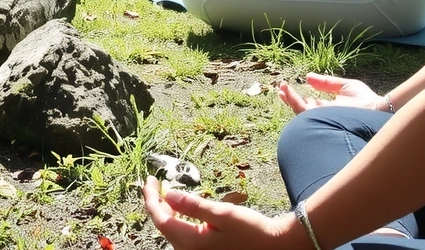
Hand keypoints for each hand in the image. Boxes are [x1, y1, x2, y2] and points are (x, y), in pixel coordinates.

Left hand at [143, 177, 294, 248]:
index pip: (160, 219)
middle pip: (164, 226)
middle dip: (156, 203)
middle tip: (153, 183)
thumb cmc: (252, 231)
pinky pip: (183, 236)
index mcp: (192, 243)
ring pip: (173, 231)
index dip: (151, 199)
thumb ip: (193, 205)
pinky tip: (182, 209)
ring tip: (165, 193)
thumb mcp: (222, 213)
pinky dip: (179, 220)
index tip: (149, 180)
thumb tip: (167, 194)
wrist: (275, 247)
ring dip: (167, 211)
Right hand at [276, 73, 387, 114]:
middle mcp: (323, 116)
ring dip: (290, 100)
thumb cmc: (365, 100)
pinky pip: (305, 115)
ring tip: (282, 89)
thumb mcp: (343, 86)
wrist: (375, 110)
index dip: (296, 96)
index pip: (308, 104)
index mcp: (327, 108)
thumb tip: (307, 77)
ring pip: (300, 113)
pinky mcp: (322, 121)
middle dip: (290, 99)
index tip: (286, 86)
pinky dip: (296, 105)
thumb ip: (326, 82)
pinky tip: (291, 95)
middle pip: (301, 109)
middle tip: (281, 87)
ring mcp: (322, 119)